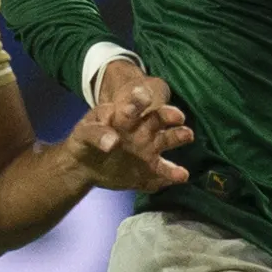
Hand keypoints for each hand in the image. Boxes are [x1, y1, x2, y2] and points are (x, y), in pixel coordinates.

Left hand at [68, 62, 192, 190]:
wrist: (83, 165)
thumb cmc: (85, 141)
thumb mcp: (84, 134)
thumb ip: (96, 134)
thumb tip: (112, 142)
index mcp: (125, 116)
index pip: (135, 105)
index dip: (140, 100)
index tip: (144, 95)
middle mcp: (142, 130)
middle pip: (159, 120)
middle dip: (170, 116)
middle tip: (179, 117)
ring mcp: (147, 151)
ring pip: (166, 142)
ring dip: (177, 138)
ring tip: (187, 138)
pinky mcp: (147, 172)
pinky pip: (161, 174)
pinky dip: (170, 176)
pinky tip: (180, 176)